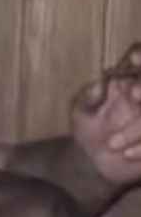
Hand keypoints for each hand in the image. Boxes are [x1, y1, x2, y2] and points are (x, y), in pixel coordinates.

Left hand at [71, 44, 140, 186]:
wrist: (93, 159)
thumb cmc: (88, 126)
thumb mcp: (81, 109)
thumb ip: (89, 96)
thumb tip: (99, 86)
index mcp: (131, 79)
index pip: (140, 56)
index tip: (133, 59)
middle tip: (133, 94)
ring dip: (138, 128)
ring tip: (112, 144)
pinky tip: (126, 155)